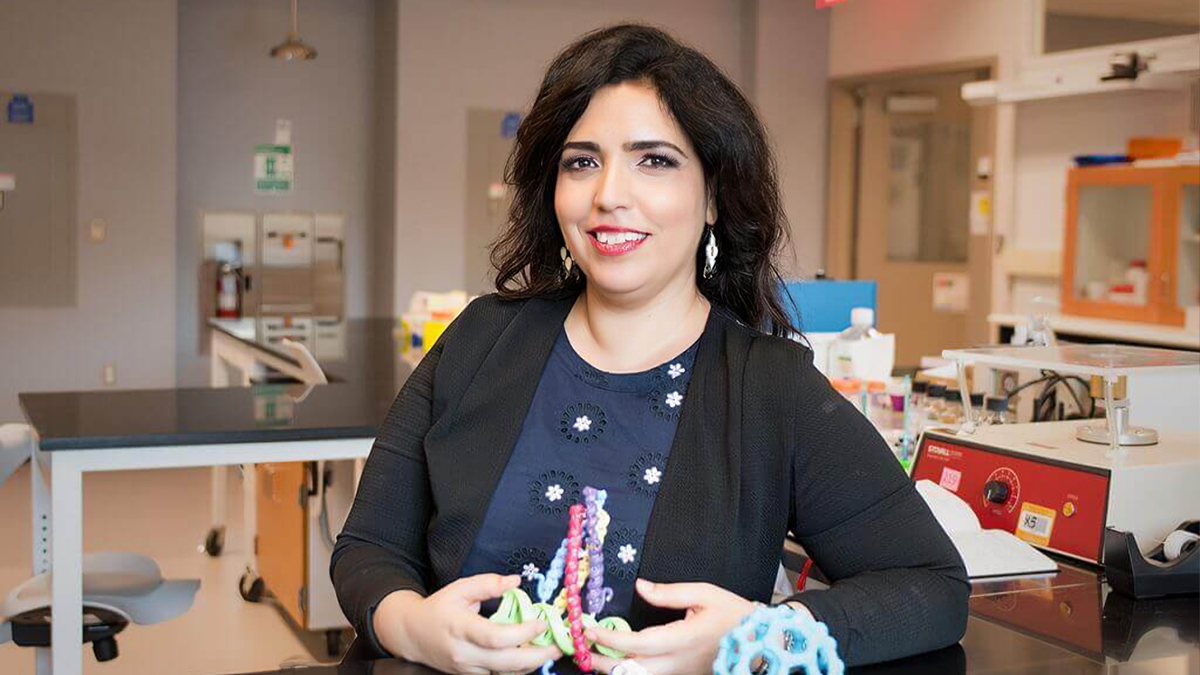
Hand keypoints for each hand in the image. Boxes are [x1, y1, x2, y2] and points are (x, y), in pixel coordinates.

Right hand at [374, 574, 561, 674]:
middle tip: (558, 646)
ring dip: (531, 665)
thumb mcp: (460, 588)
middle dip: (537, 656)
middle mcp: (464, 654)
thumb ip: (488, 583)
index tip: (541, 622)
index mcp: (461, 628)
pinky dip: (517, 668)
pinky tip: (530, 656)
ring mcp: (467, 669)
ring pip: (505, 674)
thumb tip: (515, 581)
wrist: (413, 635)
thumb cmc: (438, 609)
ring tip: (549, 650)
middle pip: (506, 663)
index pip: (495, 637)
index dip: (523, 633)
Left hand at [585, 579, 755, 674]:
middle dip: (603, 663)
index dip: (611, 639)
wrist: (762, 642)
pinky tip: (619, 661)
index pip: (638, 644)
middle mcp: (679, 663)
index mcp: (683, 640)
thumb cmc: (735, 615)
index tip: (591, 630)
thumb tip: (640, 586)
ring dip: (615, 669)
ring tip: (594, 656)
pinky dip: (631, 671)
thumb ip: (669, 592)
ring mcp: (681, 674)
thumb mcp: (705, 593)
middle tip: (582, 651)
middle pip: (632, 671)